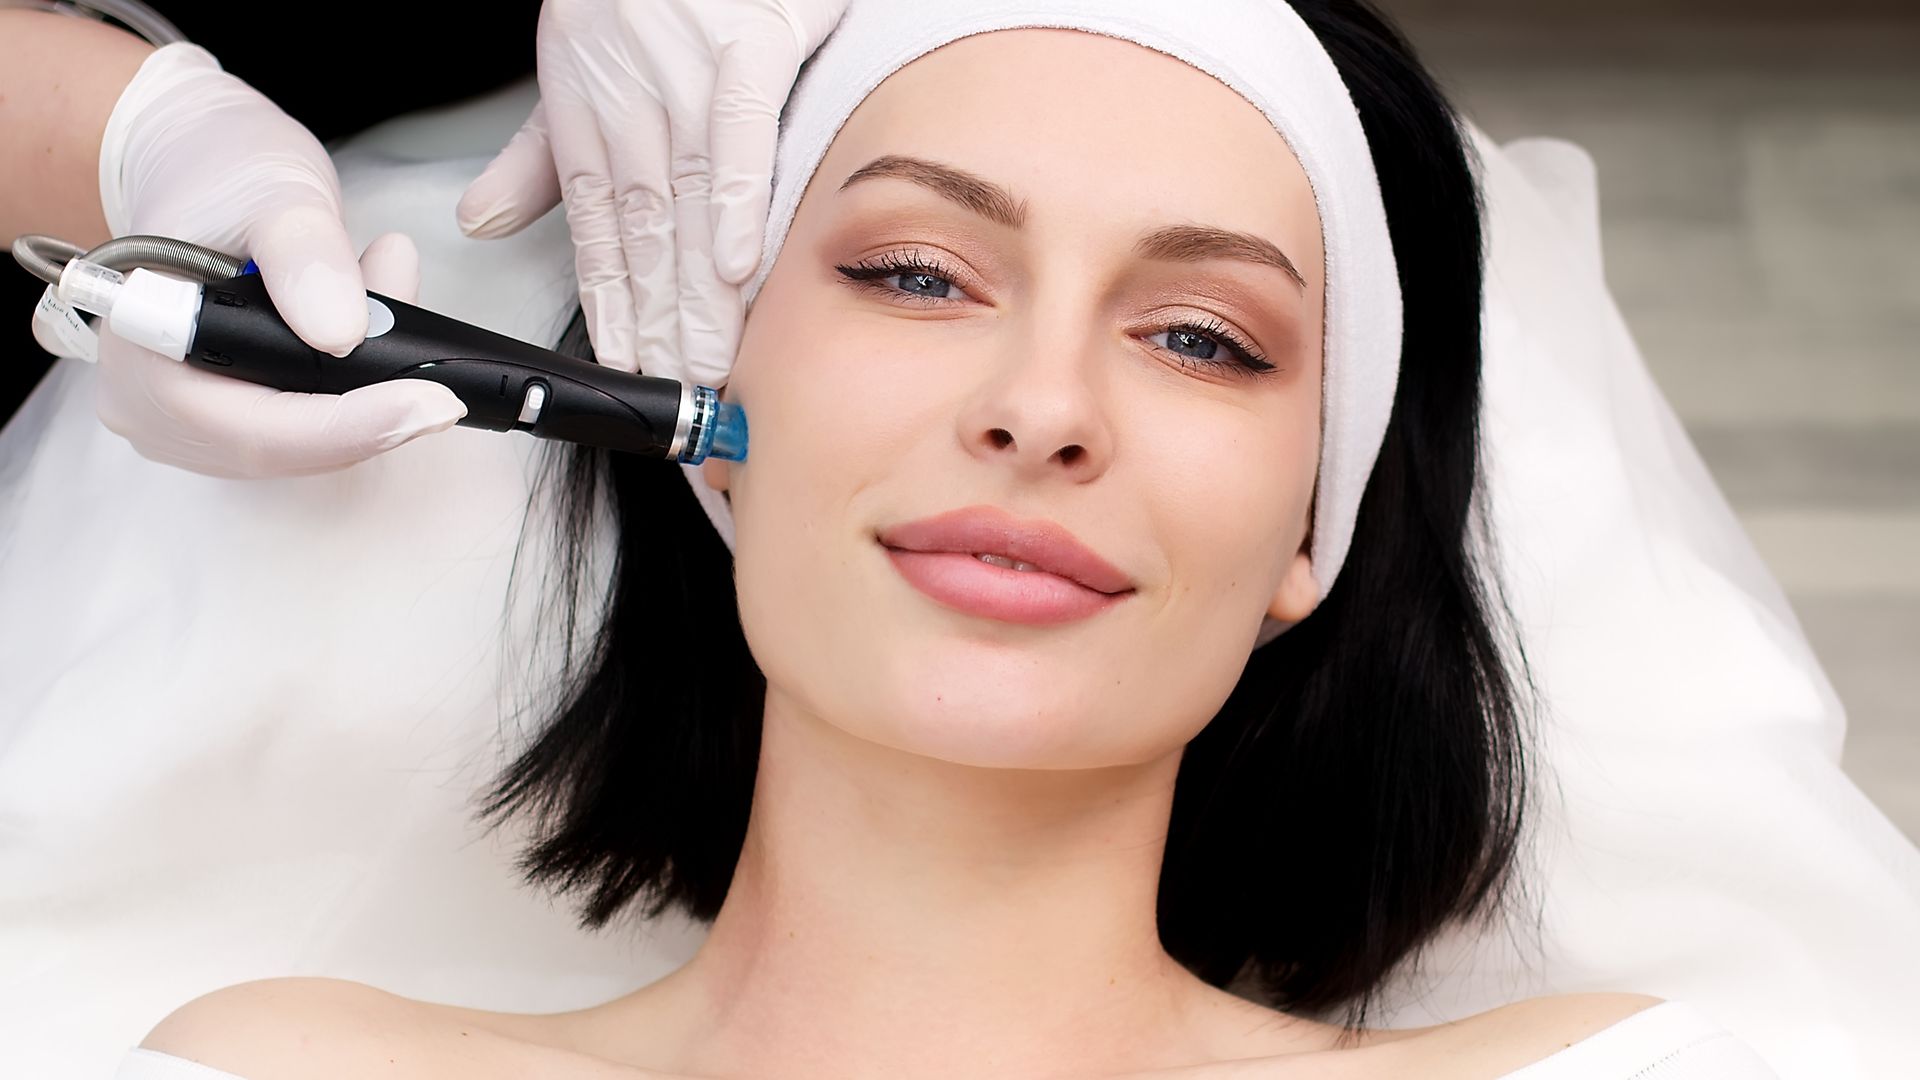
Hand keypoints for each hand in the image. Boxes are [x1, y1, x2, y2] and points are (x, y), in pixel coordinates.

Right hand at [93, 44, 467, 476]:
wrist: (200, 170)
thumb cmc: (219, 172)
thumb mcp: (270, 191)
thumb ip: (304, 257)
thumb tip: (342, 337)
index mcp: (144, 352)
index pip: (253, 428)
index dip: (350, 426)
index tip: (436, 404)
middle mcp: (153, 405)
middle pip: (284, 446)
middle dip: (372, 408)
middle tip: (444, 372)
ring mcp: (189, 419)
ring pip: (304, 442)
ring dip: (370, 391)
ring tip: (396, 298)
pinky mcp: (232, 413)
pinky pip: (307, 424)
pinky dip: (357, 385)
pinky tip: (381, 325)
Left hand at [455, 0, 849, 386]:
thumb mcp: (568, 62)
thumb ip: (536, 156)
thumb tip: (480, 223)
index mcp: (585, 114)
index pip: (597, 233)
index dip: (609, 309)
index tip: (626, 372)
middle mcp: (630, 106)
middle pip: (645, 237)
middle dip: (659, 326)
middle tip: (675, 395)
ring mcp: (686, 80)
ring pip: (687, 205)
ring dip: (696, 295)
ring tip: (708, 362)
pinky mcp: (746, 49)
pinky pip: (739, 137)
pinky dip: (738, 203)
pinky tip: (738, 268)